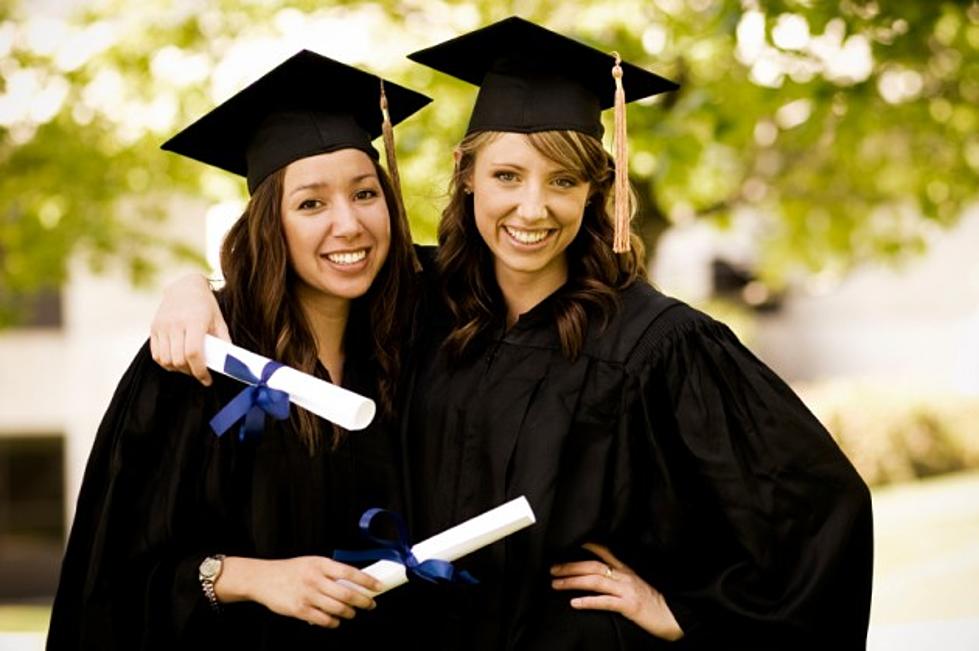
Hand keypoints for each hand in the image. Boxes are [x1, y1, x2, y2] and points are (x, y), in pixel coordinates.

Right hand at [149, 273, 228, 384]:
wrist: (184, 287)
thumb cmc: (205, 305)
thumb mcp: (219, 321)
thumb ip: (224, 342)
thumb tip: (230, 364)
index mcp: (194, 321)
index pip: (193, 353)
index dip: (200, 371)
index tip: (208, 380)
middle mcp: (175, 324)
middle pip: (178, 360)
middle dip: (191, 372)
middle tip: (200, 373)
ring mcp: (162, 326)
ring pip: (165, 360)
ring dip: (178, 370)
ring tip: (189, 367)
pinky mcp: (154, 329)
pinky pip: (156, 355)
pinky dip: (166, 363)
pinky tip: (177, 362)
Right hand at [216, 556, 383, 627]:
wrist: (263, 578)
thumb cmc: (291, 570)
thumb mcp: (312, 563)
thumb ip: (331, 571)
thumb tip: (356, 582)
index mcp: (321, 564)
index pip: (350, 572)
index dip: (367, 581)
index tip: (379, 587)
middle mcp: (315, 578)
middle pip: (347, 594)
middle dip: (363, 601)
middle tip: (370, 604)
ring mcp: (307, 595)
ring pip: (338, 608)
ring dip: (350, 613)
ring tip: (353, 613)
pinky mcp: (299, 610)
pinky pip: (323, 620)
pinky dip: (334, 622)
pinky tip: (336, 620)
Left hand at [550, 542, 682, 641]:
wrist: (672, 616)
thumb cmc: (653, 603)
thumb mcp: (636, 585)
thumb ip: (620, 579)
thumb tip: (602, 576)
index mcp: (626, 571)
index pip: (606, 553)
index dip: (589, 547)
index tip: (573, 544)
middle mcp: (625, 577)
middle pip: (593, 566)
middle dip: (571, 566)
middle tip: (553, 569)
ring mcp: (627, 590)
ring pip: (595, 581)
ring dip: (573, 581)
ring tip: (556, 583)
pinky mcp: (629, 605)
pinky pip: (605, 602)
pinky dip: (588, 601)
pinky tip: (574, 602)